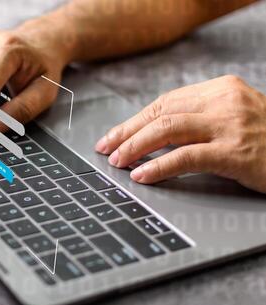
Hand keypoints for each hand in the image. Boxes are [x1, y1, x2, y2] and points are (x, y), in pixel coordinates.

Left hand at [95, 75, 265, 192]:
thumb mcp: (233, 120)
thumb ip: (198, 120)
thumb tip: (148, 136)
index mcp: (221, 89)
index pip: (165, 102)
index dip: (134, 120)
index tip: (113, 136)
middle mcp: (225, 101)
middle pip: (161, 113)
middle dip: (128, 133)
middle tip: (107, 149)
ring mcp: (231, 124)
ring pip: (168, 130)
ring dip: (136, 147)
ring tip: (118, 161)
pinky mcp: (236, 151)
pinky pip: (186, 157)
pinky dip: (158, 166)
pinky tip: (142, 175)